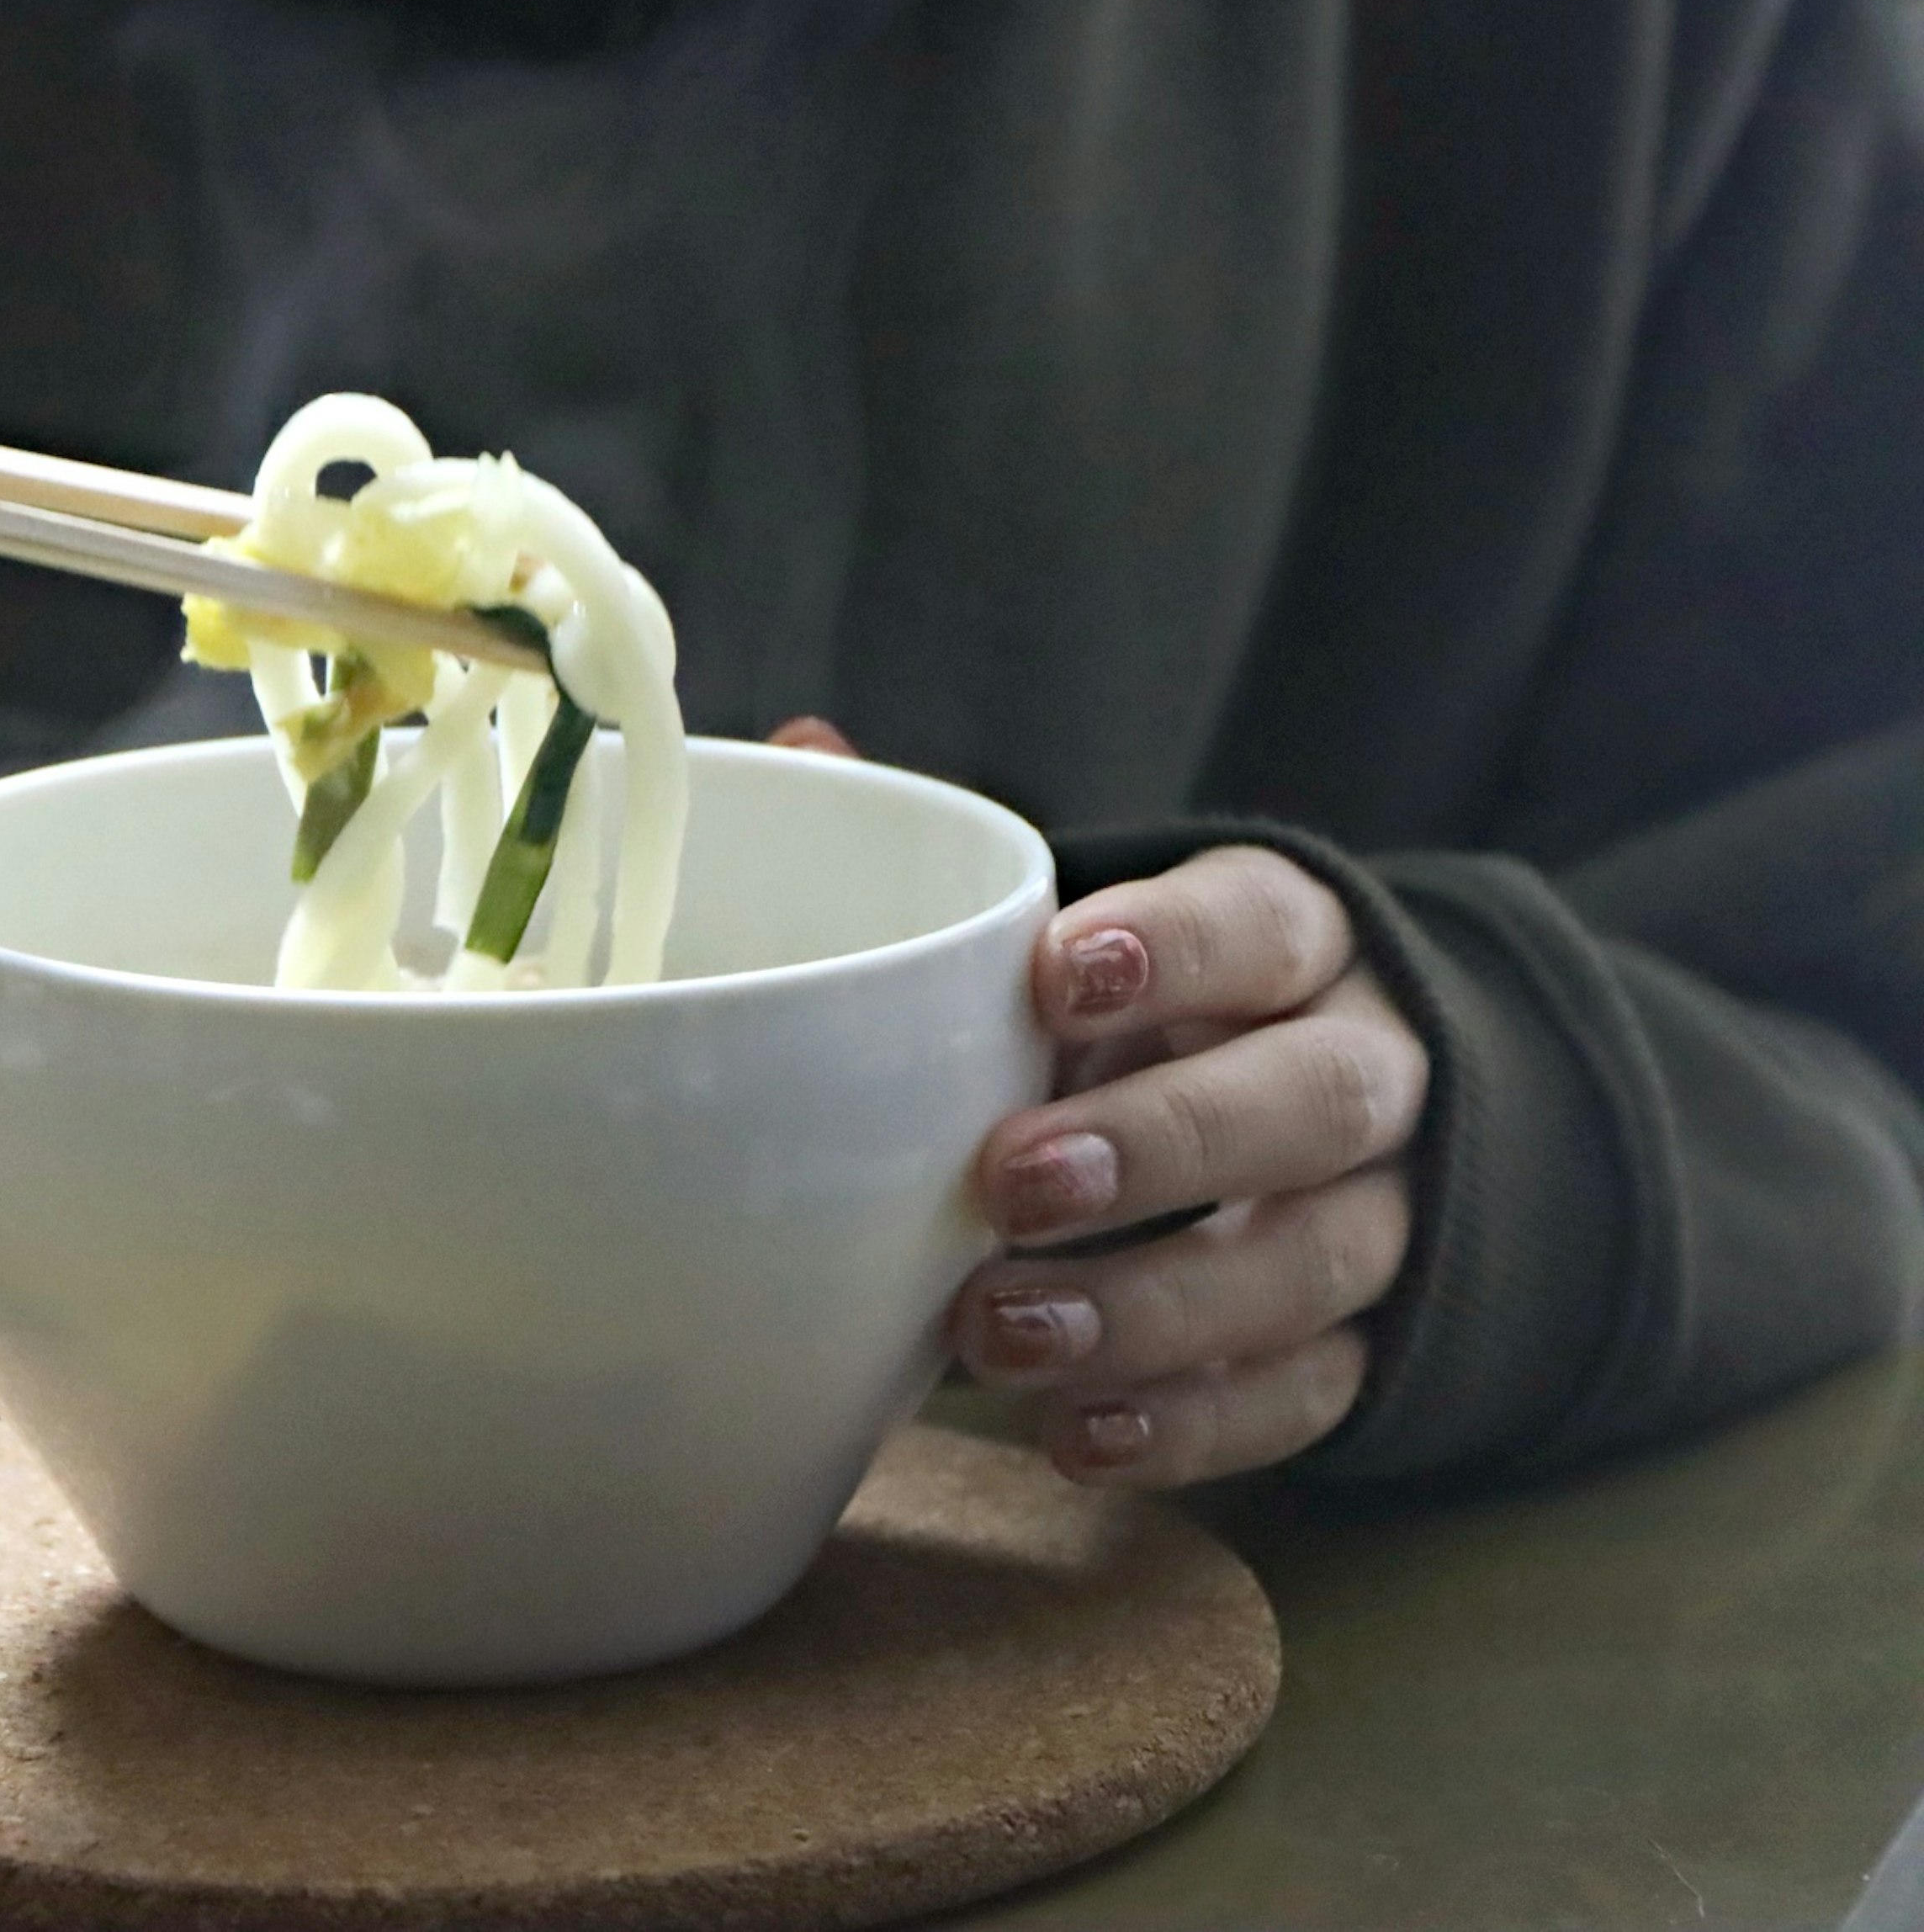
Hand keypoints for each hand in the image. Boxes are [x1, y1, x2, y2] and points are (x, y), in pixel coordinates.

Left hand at [763, 720, 1425, 1487]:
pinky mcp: (1370, 1346)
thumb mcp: (1089, 934)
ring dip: (1155, 1308)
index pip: (1259, 926)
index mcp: (1289, 940)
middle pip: (1307, 1100)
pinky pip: (1309, 1396)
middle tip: (1009, 1181)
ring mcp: (1383, 1215)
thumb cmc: (1155, 1016)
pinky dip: (1195, 1427)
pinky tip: (1076, 1435)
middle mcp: (1365, 1069)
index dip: (1169, 950)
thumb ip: (959, 870)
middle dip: (1162, 1143)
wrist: (1321, 1118)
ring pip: (1313, 1263)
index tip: (1055, 972)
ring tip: (1001, 1334)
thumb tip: (800, 749)